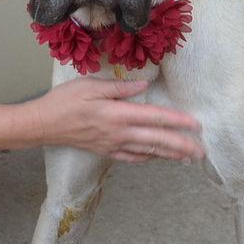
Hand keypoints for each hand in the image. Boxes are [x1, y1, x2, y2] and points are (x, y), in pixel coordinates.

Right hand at [26, 78, 203, 162]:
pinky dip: (148, 158)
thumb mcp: (90, 87)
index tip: (196, 125)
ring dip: (169, 155)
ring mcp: (113, 145)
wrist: (43, 124)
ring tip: (187, 158)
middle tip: (201, 151)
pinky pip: (132, 158)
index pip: (155, 118)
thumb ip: (119, 87)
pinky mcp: (105, 152)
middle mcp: (119, 133)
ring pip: (148, 151)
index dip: (177, 122)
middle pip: (157, 140)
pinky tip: (157, 158)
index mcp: (118, 114)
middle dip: (181, 146)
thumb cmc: (64, 101)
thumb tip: (144, 85)